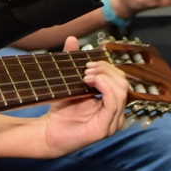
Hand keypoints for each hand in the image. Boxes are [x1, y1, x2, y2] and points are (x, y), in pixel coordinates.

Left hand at [38, 36, 128, 156]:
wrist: (48, 132)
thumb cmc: (61, 109)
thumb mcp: (69, 81)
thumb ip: (73, 60)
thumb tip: (72, 38)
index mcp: (111, 102)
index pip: (120, 79)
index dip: (107, 67)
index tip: (88, 63)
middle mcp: (115, 113)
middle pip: (123, 83)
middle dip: (106, 70)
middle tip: (87, 69)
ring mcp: (112, 122)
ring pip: (121, 91)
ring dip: (104, 77)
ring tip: (87, 76)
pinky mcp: (104, 129)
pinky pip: (113, 103)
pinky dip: (105, 88)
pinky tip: (93, 82)